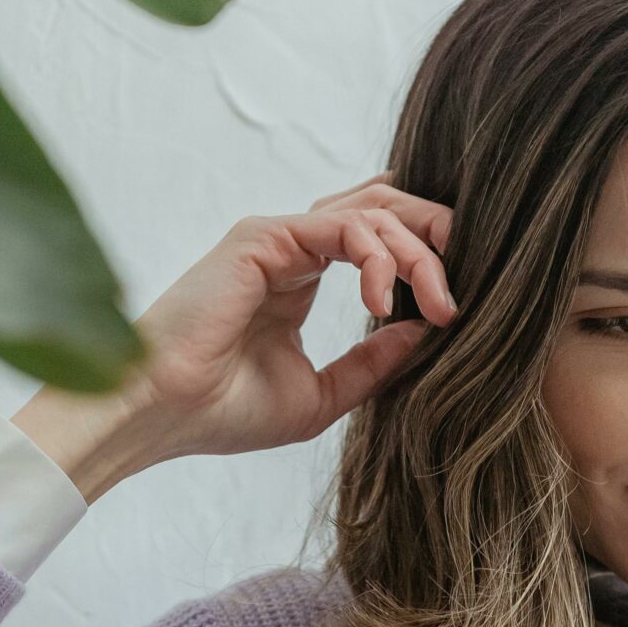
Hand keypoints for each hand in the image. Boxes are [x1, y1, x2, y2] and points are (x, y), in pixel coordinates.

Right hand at [12, 176, 455, 495]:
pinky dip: (379, 258)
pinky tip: (385, 303)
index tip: (457, 311)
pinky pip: (344, 226)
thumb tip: (428, 330)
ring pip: (374, 210)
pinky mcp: (264, 237)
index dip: (427, 260)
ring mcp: (277, 238)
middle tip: (464, 292)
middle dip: (438, 237)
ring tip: (440, 305)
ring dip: (420, 253)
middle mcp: (291, 249)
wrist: (163, 417)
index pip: (379, 239)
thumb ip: (374, 363)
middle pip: (385, 209)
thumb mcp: (322, 395)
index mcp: (301, 278)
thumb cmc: (223, 413)